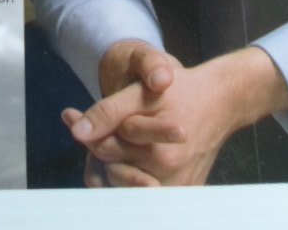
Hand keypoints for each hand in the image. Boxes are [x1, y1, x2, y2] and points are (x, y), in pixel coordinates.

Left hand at [63, 44, 287, 186]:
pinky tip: (125, 157)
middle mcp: (168, 172)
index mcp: (159, 147)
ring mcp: (177, 187)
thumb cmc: (179, 91)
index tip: (68, 114)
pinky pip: (143, 196)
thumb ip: (108, 112)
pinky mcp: (184, 194)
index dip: (85, 130)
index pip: (104, 148)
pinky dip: (129, 178)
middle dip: (97, 148)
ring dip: (111, 165)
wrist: (219, 101)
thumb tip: (76, 131)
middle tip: (89, 126)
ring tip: (108, 141)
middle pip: (112, 171)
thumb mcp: (141, 93)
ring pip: (124, 185)